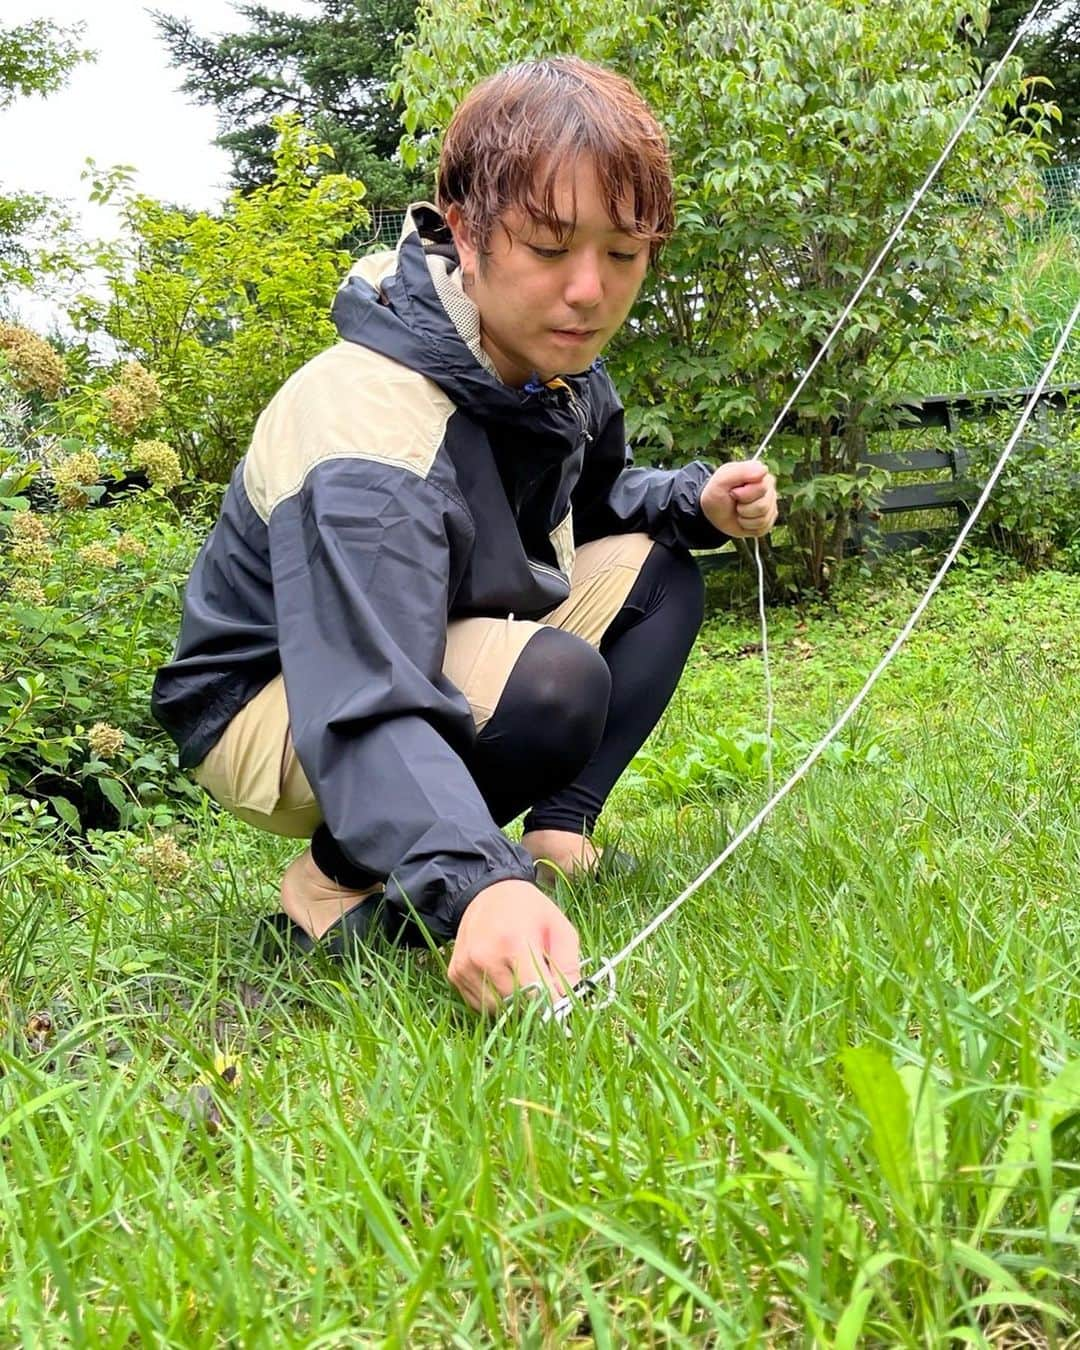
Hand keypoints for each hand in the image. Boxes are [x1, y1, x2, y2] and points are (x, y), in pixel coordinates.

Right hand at [447, 879, 580, 1013]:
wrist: (488, 891)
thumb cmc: (530, 910)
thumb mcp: (559, 927)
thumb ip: (569, 966)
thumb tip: (569, 1002)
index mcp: (514, 943)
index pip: (535, 994)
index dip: (551, 1005)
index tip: (560, 1007)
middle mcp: (485, 957)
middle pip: (516, 1004)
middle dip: (533, 1003)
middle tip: (542, 987)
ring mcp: (466, 967)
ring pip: (496, 1009)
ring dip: (512, 1003)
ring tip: (520, 978)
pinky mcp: (454, 974)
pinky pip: (478, 1004)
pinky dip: (494, 999)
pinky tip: (502, 977)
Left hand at [700, 460, 777, 537]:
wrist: (713, 513)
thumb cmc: (717, 494)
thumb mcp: (721, 480)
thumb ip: (741, 471)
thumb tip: (764, 470)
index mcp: (759, 473)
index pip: (761, 487)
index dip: (743, 494)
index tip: (732, 492)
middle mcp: (769, 487)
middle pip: (763, 505)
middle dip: (743, 508)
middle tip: (735, 502)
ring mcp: (770, 504)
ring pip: (763, 518)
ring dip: (744, 518)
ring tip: (738, 510)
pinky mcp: (768, 519)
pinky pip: (762, 527)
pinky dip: (748, 526)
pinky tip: (743, 519)